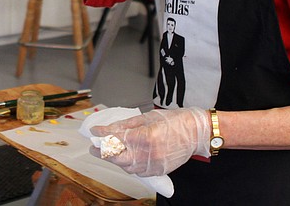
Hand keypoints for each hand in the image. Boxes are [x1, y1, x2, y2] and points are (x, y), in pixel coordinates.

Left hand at [89, 107, 209, 176]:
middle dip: (102, 152)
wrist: (196, 132)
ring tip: (110, 152)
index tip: (94, 132)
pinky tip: (126, 158)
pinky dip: (129, 166)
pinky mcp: (159, 171)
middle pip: (117, 157)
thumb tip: (109, 128)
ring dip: (116, 160)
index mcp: (145, 136)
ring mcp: (154, 164)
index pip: (116, 138)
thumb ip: (126, 125)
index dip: (102, 135)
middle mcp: (149, 153)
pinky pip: (138, 172)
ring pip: (126, 167)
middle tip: (94, 147)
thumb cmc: (174, 121)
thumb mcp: (148, 117)